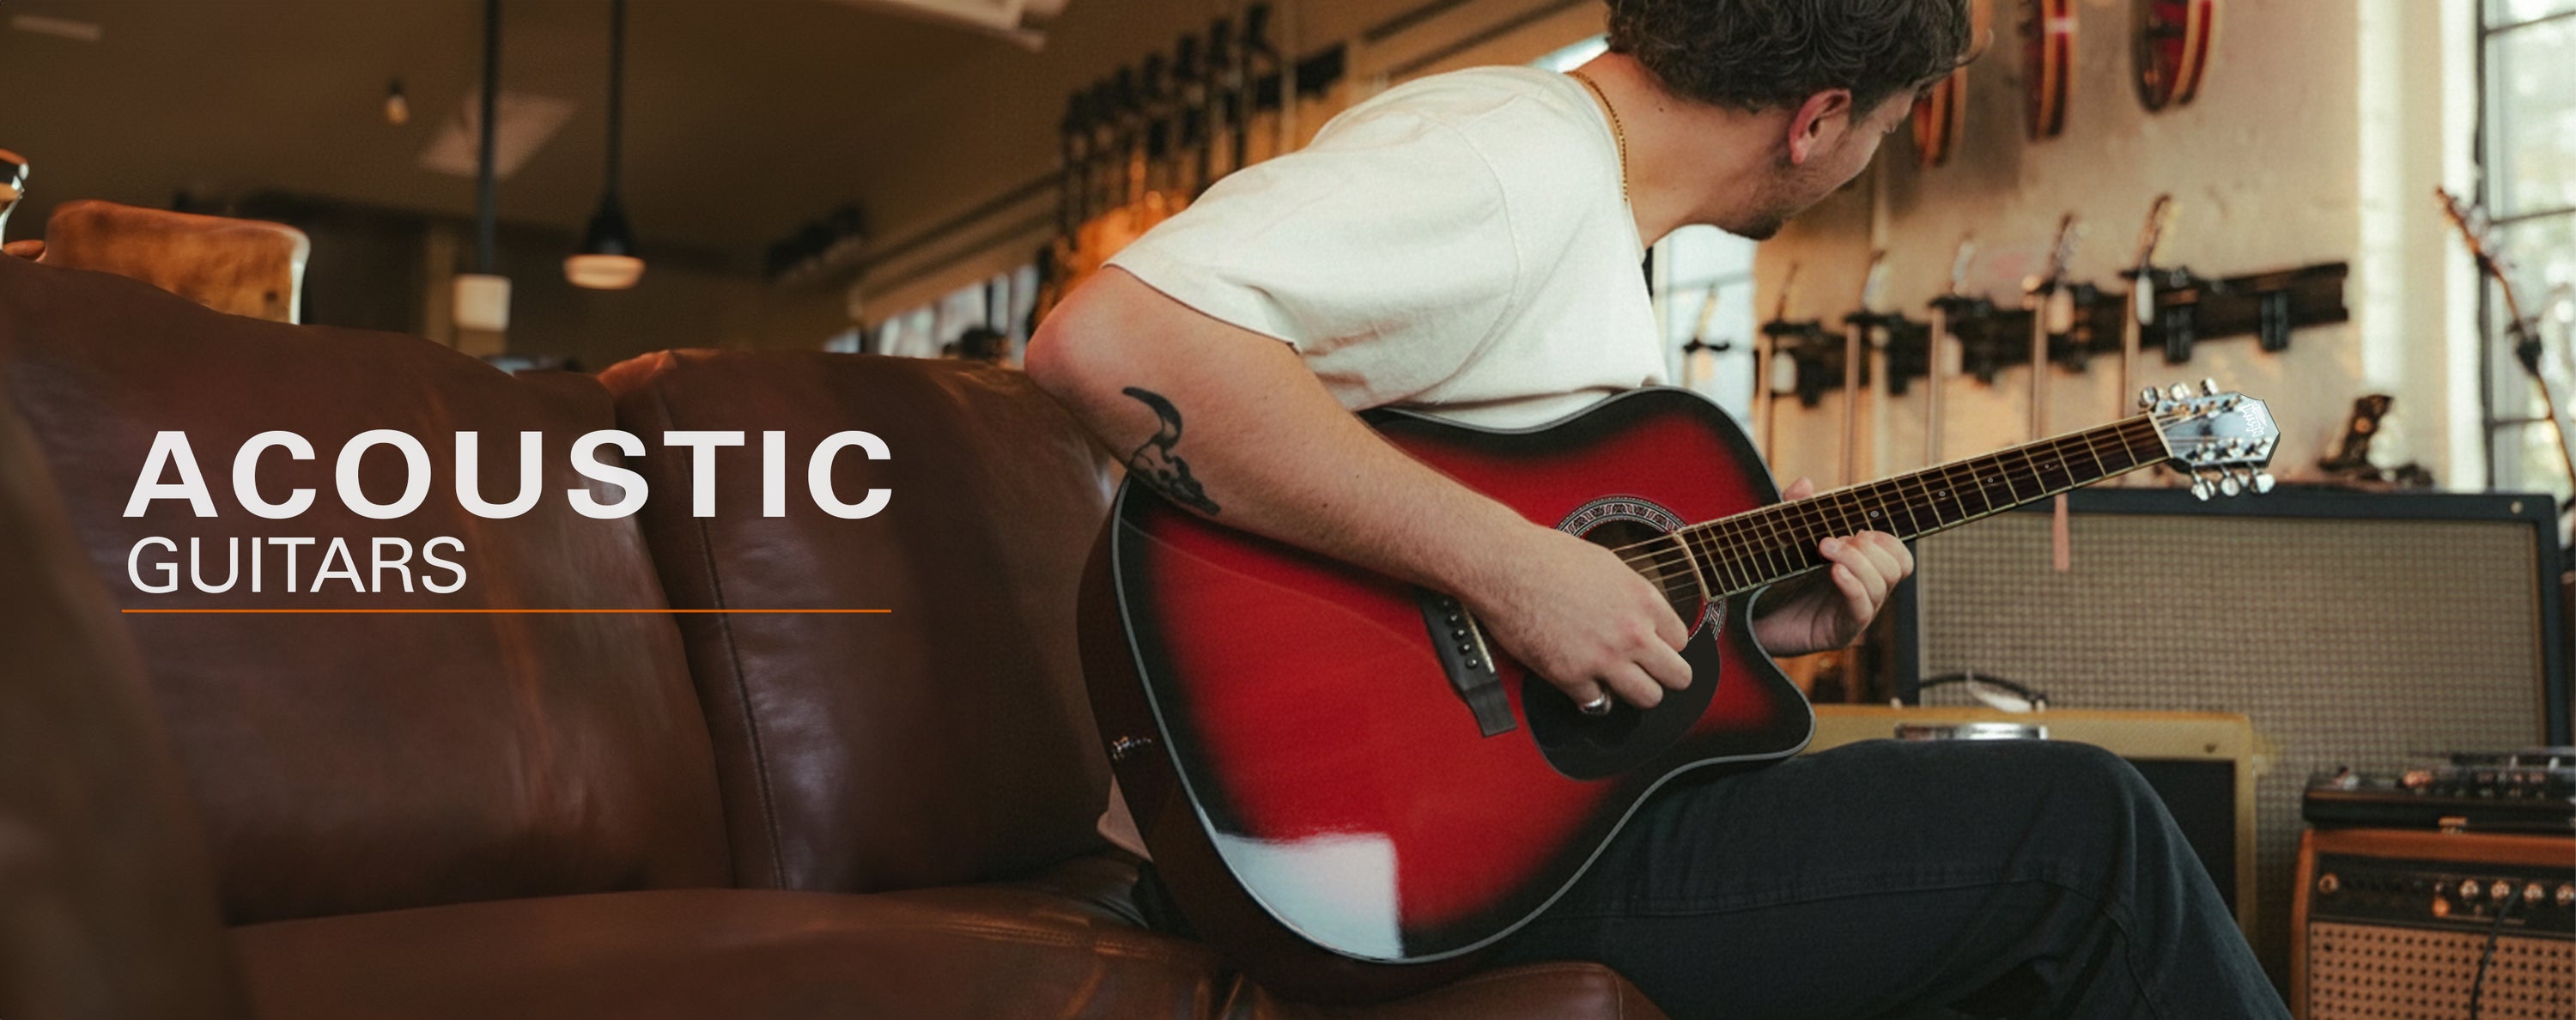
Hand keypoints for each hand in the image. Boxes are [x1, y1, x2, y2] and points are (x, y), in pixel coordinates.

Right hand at [1461, 526, 1692, 711]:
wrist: (1505, 566)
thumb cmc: (1547, 557)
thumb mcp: (1607, 565)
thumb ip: (1632, 596)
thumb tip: (1641, 616)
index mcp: (1643, 599)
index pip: (1680, 640)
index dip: (1665, 645)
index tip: (1653, 646)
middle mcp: (1631, 632)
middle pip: (1677, 676)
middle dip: (1665, 676)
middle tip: (1651, 674)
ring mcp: (1603, 658)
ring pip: (1648, 697)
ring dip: (1634, 692)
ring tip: (1620, 683)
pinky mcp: (1571, 676)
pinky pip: (1597, 702)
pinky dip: (1588, 694)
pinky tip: (1580, 679)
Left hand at [1749, 477, 1915, 656]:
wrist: (1750, 619)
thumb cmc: (1773, 581)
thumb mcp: (1786, 540)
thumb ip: (1795, 511)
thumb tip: (1805, 483)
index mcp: (1860, 568)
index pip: (1897, 554)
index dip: (1886, 539)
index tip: (1856, 529)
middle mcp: (1864, 590)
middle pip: (1897, 567)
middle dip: (1869, 548)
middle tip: (1830, 540)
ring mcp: (1855, 612)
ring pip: (1881, 585)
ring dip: (1857, 561)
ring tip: (1824, 549)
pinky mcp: (1842, 632)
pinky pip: (1862, 609)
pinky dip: (1853, 586)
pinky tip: (1835, 572)